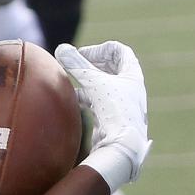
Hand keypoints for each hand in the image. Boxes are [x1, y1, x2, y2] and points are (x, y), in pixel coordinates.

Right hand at [55, 41, 150, 191]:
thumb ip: (77, 65)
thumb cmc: (115, 111)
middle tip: (76, 65)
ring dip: (87, 81)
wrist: (122, 146)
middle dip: (92, 64)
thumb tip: (61, 49)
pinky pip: (98, 102)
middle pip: (111, 67)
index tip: (82, 56)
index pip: (119, 51)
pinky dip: (85, 98)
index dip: (99, 49)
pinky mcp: (112, 119)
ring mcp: (121, 105)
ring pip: (103, 86)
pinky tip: (73, 101)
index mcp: (133, 76)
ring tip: (71, 82)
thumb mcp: (94, 82)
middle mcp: (130, 89)